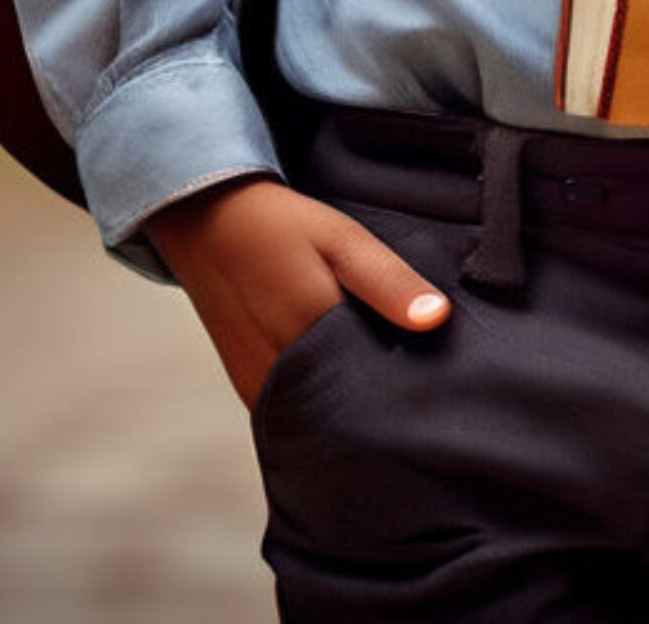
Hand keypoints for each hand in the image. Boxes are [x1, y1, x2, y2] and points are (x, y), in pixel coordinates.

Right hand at [145, 174, 450, 409]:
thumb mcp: (343, 240)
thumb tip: (437, 320)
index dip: (409, 397)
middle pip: (347, 419)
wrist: (210, 225)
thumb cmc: (284, 227)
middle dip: (382, 414)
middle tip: (418, 400)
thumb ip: (388, 282)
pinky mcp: (249, 392)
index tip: (437, 392)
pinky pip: (295, 416)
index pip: (374, 394)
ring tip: (385, 395)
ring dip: (350, 414)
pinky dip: (321, 408)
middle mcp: (280, 377)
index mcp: (310, 335)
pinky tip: (345, 386)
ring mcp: (260, 392)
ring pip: (319, 424)